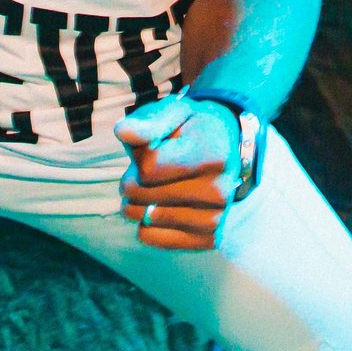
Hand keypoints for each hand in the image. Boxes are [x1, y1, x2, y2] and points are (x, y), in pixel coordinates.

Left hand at [115, 96, 238, 250]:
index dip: (137, 157)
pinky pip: (151, 238)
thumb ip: (148, 121)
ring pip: (144, 218)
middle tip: (146, 170)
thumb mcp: (174, 112)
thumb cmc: (193, 129)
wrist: (228, 151)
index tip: (149, 149)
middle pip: (142, 194)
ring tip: (155, 186)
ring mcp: (214, 218)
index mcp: (211, 154)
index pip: (149, 167)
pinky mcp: (207, 238)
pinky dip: (145, 223)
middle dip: (132, 180)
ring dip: (137, 202)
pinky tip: (159, 206)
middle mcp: (217, 191)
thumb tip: (122, 132)